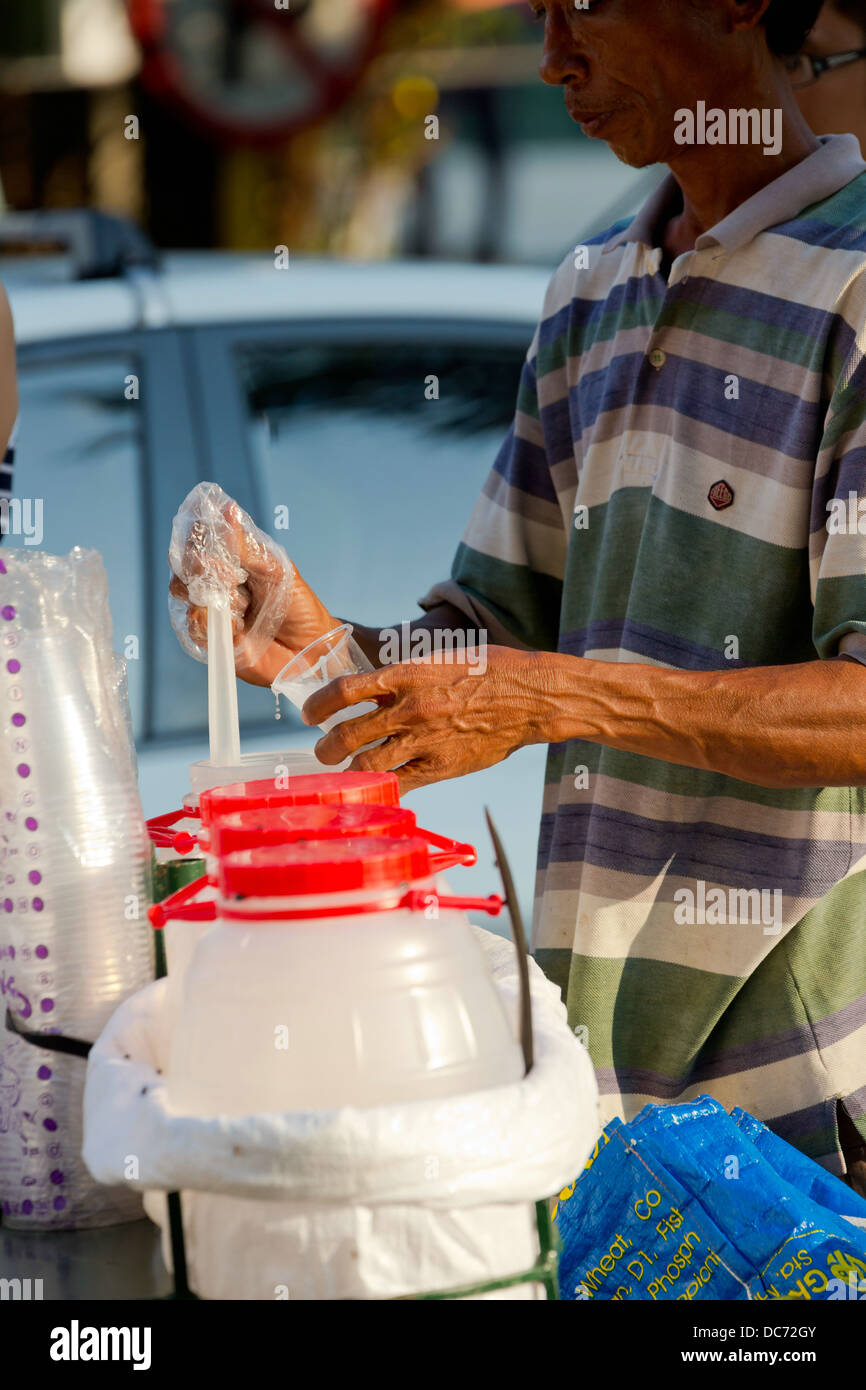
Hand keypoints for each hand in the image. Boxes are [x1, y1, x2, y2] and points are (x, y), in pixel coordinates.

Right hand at [168, 497, 334, 686]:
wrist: (310, 647)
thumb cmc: (297, 604)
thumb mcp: (275, 568)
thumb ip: (246, 546)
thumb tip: (227, 509)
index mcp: (230, 561)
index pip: (199, 540)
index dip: (197, 535)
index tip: (208, 535)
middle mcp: (215, 583)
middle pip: (183, 565)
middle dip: (201, 565)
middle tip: (230, 575)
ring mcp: (210, 610)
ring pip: (183, 592)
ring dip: (213, 595)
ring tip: (241, 604)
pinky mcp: (211, 638)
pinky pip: (193, 625)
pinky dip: (213, 622)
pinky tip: (238, 627)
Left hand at [302, 647, 555, 792]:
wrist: (529, 696)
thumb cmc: (485, 671)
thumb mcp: (437, 660)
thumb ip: (402, 678)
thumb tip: (371, 690)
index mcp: (406, 675)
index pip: (344, 690)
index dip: (319, 705)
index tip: (310, 714)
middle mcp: (409, 709)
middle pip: (347, 735)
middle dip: (326, 749)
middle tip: (322, 752)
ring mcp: (424, 741)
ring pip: (368, 766)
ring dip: (347, 773)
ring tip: (342, 773)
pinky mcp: (441, 767)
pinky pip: (400, 784)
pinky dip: (382, 788)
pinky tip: (376, 788)